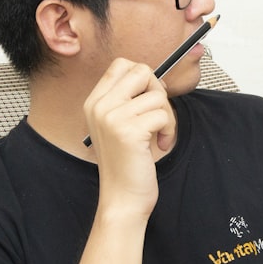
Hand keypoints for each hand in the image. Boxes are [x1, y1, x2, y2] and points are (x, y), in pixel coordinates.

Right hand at [83, 58, 176, 214]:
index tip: (148, 101)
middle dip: (158, 91)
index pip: (121, 65)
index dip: (143, 78)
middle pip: (141, 71)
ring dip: (166, 116)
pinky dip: (168, 130)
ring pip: (157, 95)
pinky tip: (159, 145)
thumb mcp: (117, 125)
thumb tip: (153, 77)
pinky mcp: (128, 131)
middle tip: (157, 114)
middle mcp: (99, 106)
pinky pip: (163, 115)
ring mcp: (112, 117)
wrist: (122, 198)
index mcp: (94, 102)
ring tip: (157, 136)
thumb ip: (126, 100)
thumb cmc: (126, 163)